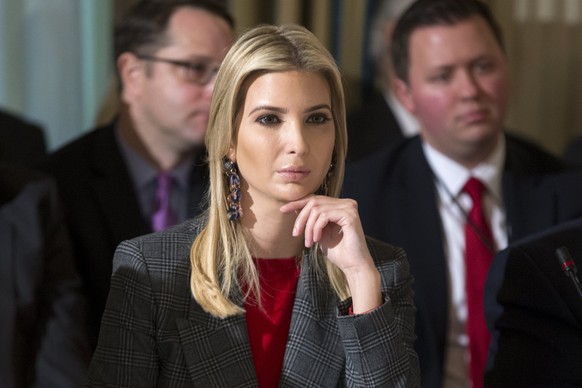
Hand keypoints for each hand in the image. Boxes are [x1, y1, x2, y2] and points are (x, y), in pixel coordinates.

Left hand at [280, 195, 381, 311]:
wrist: (353, 265)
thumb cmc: (338, 251)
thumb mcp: (319, 232)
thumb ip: (312, 220)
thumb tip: (296, 207)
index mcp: (339, 206)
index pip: (315, 199)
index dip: (297, 203)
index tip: (283, 210)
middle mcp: (346, 203)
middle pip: (314, 202)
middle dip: (301, 218)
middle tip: (296, 234)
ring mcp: (349, 207)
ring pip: (317, 209)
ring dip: (308, 227)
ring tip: (308, 243)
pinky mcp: (349, 214)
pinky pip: (324, 216)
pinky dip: (316, 228)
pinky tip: (316, 240)